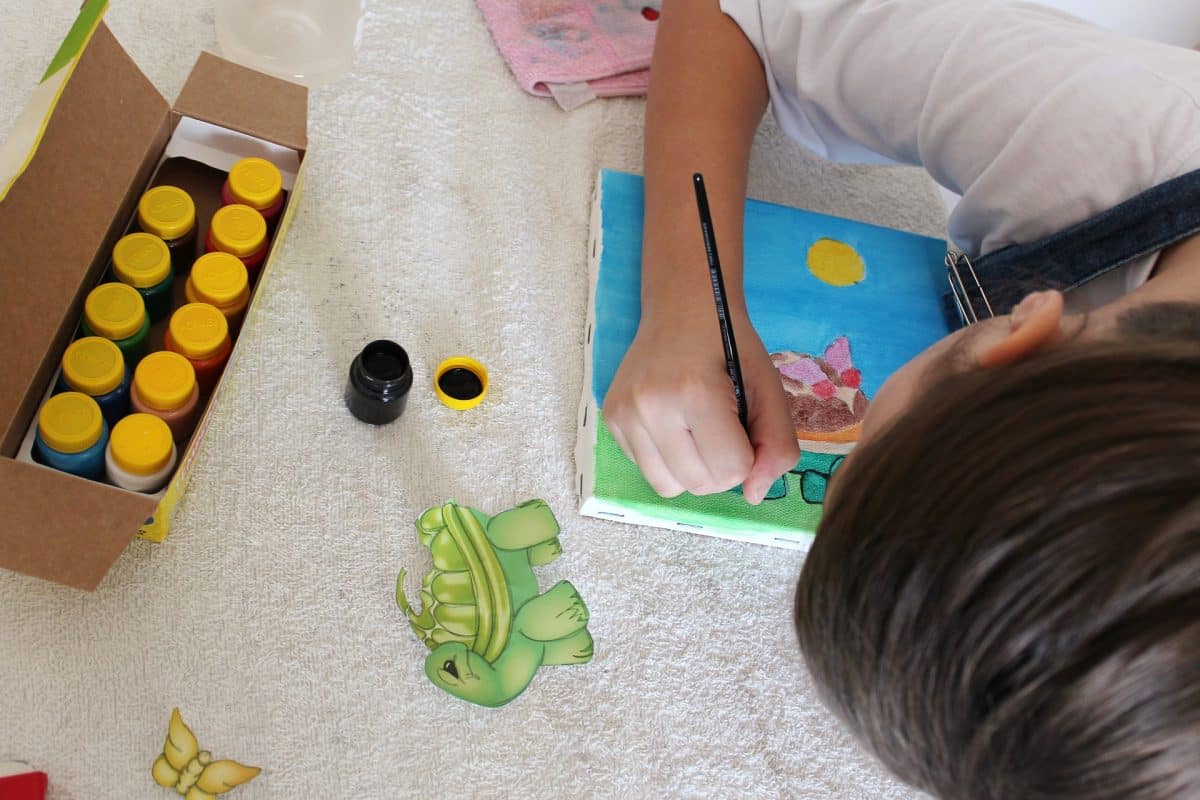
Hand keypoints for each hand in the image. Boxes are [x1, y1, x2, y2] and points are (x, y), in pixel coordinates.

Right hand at [603, 310, 798, 503]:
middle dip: (721, 468)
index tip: (743, 424)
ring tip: (697, 432)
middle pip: (700, 485)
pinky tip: (673, 425)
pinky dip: (667, 459)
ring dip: (693, 470)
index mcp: (694, 393)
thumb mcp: (768, 387)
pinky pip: (646, 470)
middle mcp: (650, 406)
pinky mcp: (611, 420)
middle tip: (722, 428)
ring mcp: (624, 414)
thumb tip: (754, 495)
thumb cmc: (730, 345)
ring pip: (669, 487)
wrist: (682, 308)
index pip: (731, 471)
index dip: (748, 455)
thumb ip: (777, 443)